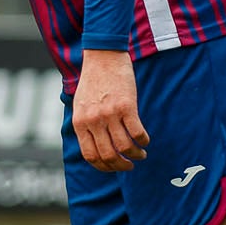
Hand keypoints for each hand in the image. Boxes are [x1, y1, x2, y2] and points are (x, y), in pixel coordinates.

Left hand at [72, 49, 149, 171]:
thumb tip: (95, 146)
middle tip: (130, 165)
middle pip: (108, 155)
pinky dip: (143, 141)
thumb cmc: (93, 80)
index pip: (90, 155)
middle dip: (121, 166)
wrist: (102, 56)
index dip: (104, 167)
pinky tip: (145, 141)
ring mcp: (109, 113)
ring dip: (135, 155)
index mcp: (80, 122)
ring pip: (124, 147)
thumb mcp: (80, 104)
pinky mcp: (126, 106)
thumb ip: (85, 124)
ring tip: (140, 154)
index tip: (113, 168)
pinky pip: (137, 133)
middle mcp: (93, 120)